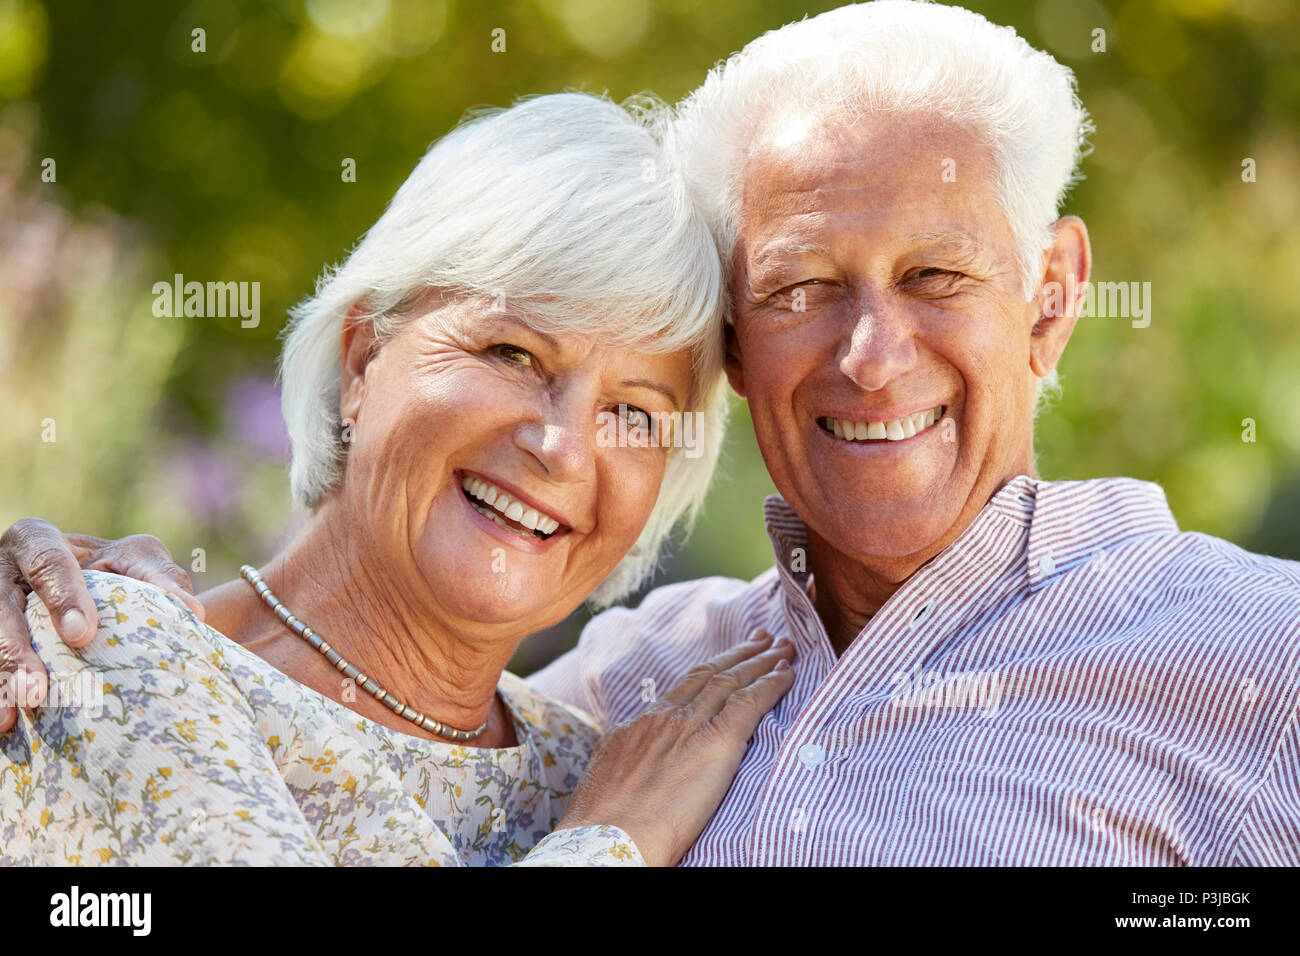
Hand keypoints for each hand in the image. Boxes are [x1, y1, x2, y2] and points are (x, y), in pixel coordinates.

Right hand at [0, 518, 203, 731]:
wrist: (94, 595)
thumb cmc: (117, 570)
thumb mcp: (138, 561)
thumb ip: (159, 578)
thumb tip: (192, 611)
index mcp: (36, 540)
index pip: (45, 559)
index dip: (61, 594)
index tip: (82, 635)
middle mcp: (1, 573)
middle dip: (12, 650)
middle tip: (37, 690)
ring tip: (12, 716)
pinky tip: (6, 725)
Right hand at [556, 630, 795, 865]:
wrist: (606, 840)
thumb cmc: (601, 827)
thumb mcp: (606, 780)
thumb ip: (627, 763)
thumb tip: (634, 766)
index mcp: (637, 727)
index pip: (682, 689)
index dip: (709, 671)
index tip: (726, 660)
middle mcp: (663, 719)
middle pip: (709, 675)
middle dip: (739, 654)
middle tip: (763, 638)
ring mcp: (687, 728)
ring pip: (731, 681)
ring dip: (761, 663)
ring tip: (783, 650)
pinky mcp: (714, 744)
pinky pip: (749, 703)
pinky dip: (771, 685)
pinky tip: (787, 676)